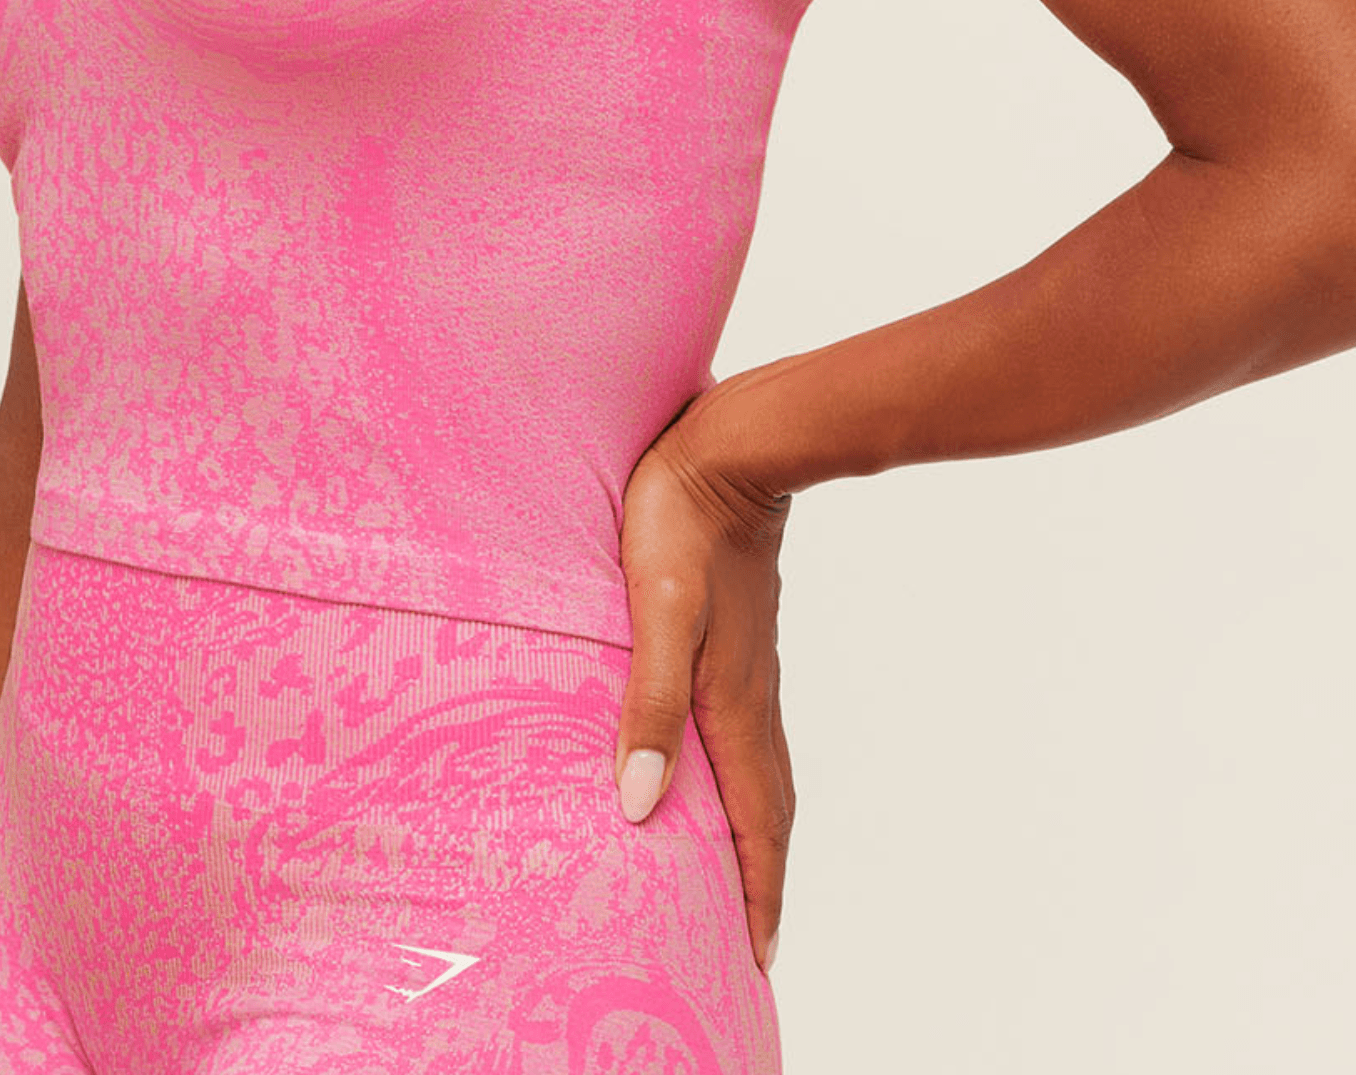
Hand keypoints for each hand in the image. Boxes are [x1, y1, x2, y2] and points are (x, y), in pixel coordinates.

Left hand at [614, 371, 796, 974]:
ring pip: (758, 765)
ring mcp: (748, 663)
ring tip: (735, 867)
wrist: (731, 448)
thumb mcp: (656, 611)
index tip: (758, 956)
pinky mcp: (736, 634)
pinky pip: (744, 726)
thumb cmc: (682, 522)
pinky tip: (708, 761)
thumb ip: (649, 704)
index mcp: (733, 702)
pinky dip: (738, 771)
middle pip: (768, 805)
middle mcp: (749, 693)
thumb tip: (638, 805)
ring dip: (752, 825)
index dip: (758, 889)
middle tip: (751, 936)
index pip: (757, 820)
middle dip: (762, 875)